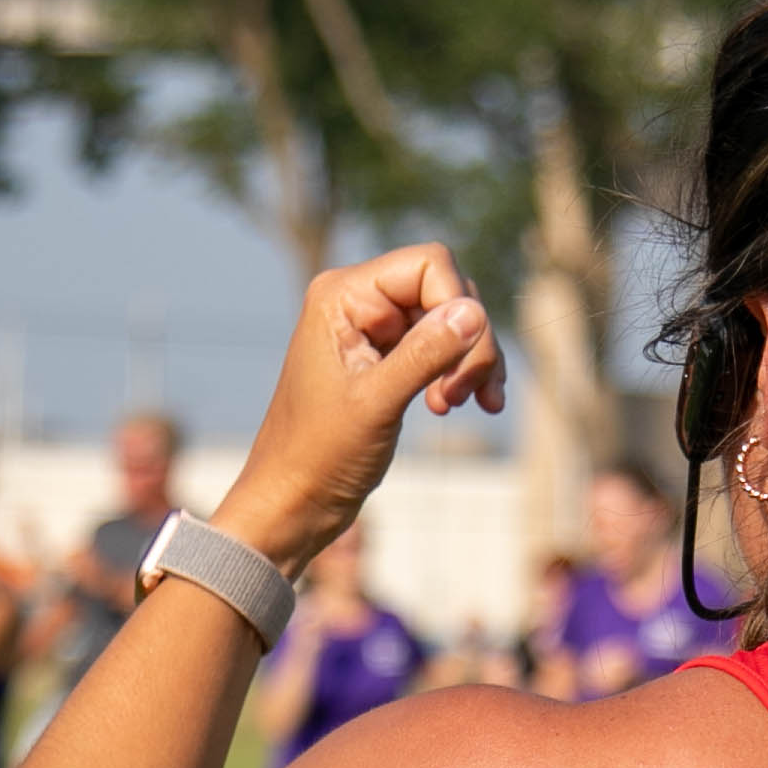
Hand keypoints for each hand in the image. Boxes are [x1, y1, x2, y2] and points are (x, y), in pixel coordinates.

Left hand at [210, 244, 500, 569]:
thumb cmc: (319, 455)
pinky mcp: (385, 358)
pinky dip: (459, 373)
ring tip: (464, 405)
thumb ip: (425, 353)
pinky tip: (459, 406)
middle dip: (469, 342)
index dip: (460, 307)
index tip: (460, 368)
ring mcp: (372, 329)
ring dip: (470, 361)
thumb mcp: (377, 403)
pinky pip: (440, 346)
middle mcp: (357, 301)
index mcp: (341, 296)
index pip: (430, 265)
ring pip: (450, 320)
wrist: (293, 501)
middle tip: (466, 397)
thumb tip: (475, 311)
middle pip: (446, 290)